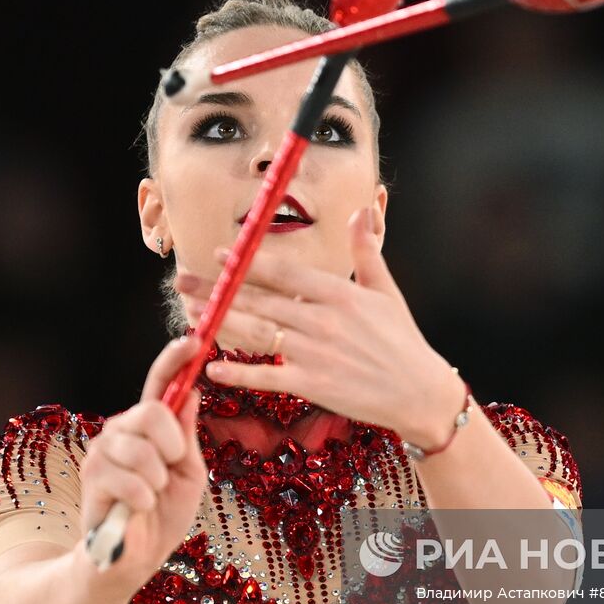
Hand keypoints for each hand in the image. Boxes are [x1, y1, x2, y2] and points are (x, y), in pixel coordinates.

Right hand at [79, 336, 207, 582]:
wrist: (134, 558)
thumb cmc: (163, 514)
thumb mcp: (189, 474)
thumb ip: (187, 437)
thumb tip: (191, 392)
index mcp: (148, 427)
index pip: (159, 383)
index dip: (174, 359)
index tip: (196, 340)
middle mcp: (121, 430)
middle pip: (153, 411)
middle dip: (172, 445)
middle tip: (169, 470)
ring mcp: (102, 451)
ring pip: (142, 448)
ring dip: (157, 479)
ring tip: (150, 495)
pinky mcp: (91, 478)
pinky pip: (132, 480)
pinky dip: (145, 499)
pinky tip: (137, 509)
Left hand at [174, 208, 464, 446]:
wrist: (420, 392)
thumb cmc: (402, 340)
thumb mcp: (386, 290)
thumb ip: (366, 250)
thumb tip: (362, 210)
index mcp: (340, 293)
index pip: (284, 272)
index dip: (248, 262)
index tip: (220, 254)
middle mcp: (324, 321)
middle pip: (260, 300)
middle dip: (218, 289)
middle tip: (183, 282)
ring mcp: (316, 354)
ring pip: (257, 333)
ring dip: (219, 323)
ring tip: (190, 314)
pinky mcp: (313, 385)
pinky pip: (268, 376)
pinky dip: (240, 373)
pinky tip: (213, 368)